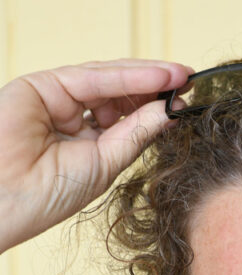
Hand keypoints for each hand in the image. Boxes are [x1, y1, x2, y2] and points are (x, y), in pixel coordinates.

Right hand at [0, 59, 192, 252]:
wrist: (9, 198)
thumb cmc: (50, 193)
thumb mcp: (108, 162)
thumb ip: (137, 133)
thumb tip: (170, 112)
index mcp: (86, 142)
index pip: (126, 116)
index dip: (156, 107)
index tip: (187, 102)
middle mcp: (72, 117)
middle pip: (120, 94)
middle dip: (156, 87)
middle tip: (190, 82)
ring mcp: (57, 99)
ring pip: (109, 81)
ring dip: (147, 77)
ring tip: (180, 77)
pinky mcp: (43, 84)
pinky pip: (93, 77)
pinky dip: (127, 77)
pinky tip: (158, 78)